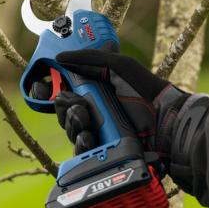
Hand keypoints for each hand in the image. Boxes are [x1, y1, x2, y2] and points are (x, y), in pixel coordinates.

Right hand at [34, 49, 189, 153]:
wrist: (165, 121)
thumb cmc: (144, 89)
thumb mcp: (118, 65)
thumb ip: (89, 59)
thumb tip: (59, 57)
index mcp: (95, 88)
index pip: (64, 89)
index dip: (50, 90)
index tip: (43, 88)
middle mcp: (94, 109)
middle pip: (64, 110)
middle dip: (65, 108)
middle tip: (77, 105)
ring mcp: (98, 131)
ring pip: (70, 130)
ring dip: (73, 124)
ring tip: (86, 121)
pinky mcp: (102, 150)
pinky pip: (80, 150)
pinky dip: (81, 144)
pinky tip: (89, 138)